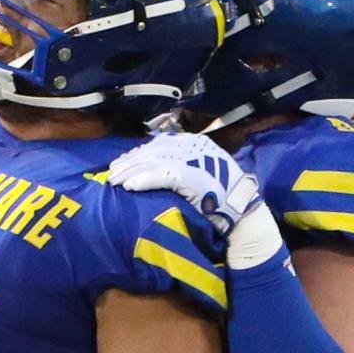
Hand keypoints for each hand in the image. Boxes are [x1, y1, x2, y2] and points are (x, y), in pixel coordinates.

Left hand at [107, 131, 261, 235]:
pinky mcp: (189, 173)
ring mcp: (191, 158)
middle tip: (112, 171)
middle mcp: (192, 146)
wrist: (241, 208)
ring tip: (114, 180)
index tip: (124, 162)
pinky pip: (159, 175)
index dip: (140, 154)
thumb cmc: (224, 198)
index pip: (161, 145)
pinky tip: (128, 187)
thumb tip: (163, 172)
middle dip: (130, 162)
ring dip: (131, 172)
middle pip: (153, 151)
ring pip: (152, 162)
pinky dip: (142, 180)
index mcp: (196, 144)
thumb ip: (184, 169)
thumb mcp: (203, 175)